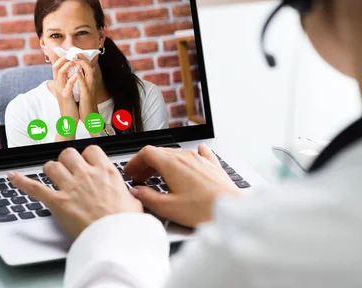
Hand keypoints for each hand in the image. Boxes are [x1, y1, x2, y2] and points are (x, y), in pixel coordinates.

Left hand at [8, 146, 142, 238]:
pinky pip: (34, 188)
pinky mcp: (57, 202)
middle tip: (68, 168)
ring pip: (51, 166)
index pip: (91, 150)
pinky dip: (21, 182)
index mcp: (106, 172)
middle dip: (66, 160)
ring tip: (52, 176)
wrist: (116, 239)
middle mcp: (86, 175)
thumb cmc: (126, 224)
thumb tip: (129, 194)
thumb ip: (126, 192)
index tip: (86, 160)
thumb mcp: (134, 202)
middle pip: (68, 153)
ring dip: (50, 170)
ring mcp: (70, 187)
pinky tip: (13, 177)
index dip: (86, 155)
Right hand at [52, 57, 78, 139]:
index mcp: (58, 84)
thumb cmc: (70, 106)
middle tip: (72, 54)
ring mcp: (60, 90)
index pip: (56, 67)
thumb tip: (72, 73)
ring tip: (75, 61)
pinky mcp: (65, 96)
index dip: (62, 59)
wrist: (68, 120)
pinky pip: (68, 85)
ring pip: (60, 74)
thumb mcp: (67, 92)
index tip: (70, 54)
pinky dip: (73, 78)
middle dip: (63, 59)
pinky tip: (78, 74)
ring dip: (67, 66)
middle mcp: (57, 86)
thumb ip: (68, 82)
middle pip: (55, 67)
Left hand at [72, 54, 98, 122]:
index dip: (81, 57)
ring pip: (89, 72)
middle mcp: (91, 82)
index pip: (87, 65)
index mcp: (89, 81)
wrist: (90, 117)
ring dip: (82, 64)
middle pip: (89, 65)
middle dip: (82, 57)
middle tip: (75, 50)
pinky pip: (84, 84)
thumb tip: (78, 72)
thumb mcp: (83, 89)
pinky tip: (76, 71)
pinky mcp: (87, 94)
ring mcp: (90, 88)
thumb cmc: (85, 104)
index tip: (74, 51)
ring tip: (76, 57)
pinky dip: (81, 77)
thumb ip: (82, 80)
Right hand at [124, 144, 238, 227]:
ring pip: (176, 153)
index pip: (147, 152)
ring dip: (163, 162)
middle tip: (139, 177)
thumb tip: (137, 192)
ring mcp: (200, 159)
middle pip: (160, 152)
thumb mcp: (168, 207)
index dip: (135, 161)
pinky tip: (193, 155)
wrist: (231, 209)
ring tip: (158, 175)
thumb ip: (148, 197)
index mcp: (172, 164)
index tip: (130, 171)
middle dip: (146, 164)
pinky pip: (198, 154)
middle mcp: (186, 156)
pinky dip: (187, 157)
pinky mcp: (212, 165)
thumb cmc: (203, 209)